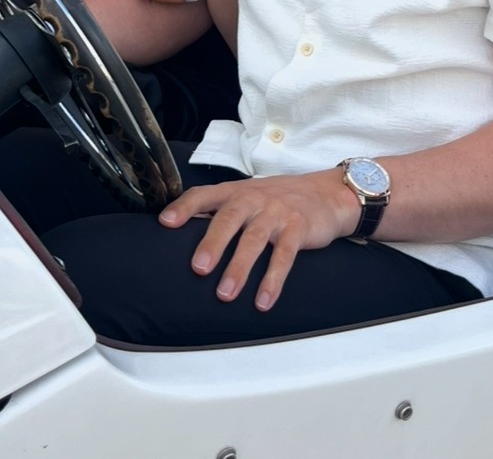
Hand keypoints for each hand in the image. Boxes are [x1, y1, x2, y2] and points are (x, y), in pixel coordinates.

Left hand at [158, 170, 358, 310]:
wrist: (326, 193)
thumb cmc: (278, 199)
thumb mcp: (248, 196)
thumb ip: (220, 213)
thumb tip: (181, 239)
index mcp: (235, 191)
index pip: (204, 194)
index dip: (185, 207)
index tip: (166, 223)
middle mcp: (254, 199)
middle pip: (230, 218)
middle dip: (213, 242)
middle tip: (199, 268)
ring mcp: (276, 213)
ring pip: (254, 240)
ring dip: (240, 268)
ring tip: (225, 294)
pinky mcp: (298, 229)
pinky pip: (284, 256)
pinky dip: (273, 279)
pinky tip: (263, 300)